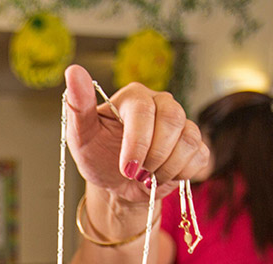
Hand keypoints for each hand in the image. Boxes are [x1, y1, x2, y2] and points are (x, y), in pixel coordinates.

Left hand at [62, 64, 209, 205]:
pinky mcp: (194, 144)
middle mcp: (161, 103)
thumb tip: (73, 71)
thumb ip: (78, 106)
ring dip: (166, 168)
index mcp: (133, 97)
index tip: (126, 168)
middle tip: (135, 174)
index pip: (143, 110)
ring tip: (145, 177)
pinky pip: (199, 156)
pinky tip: (161, 177)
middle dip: (154, 156)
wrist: (116, 183)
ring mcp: (180, 123)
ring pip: (189, 139)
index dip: (138, 142)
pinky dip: (180, 173)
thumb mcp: (81, 136)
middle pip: (173, 120)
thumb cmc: (98, 156)